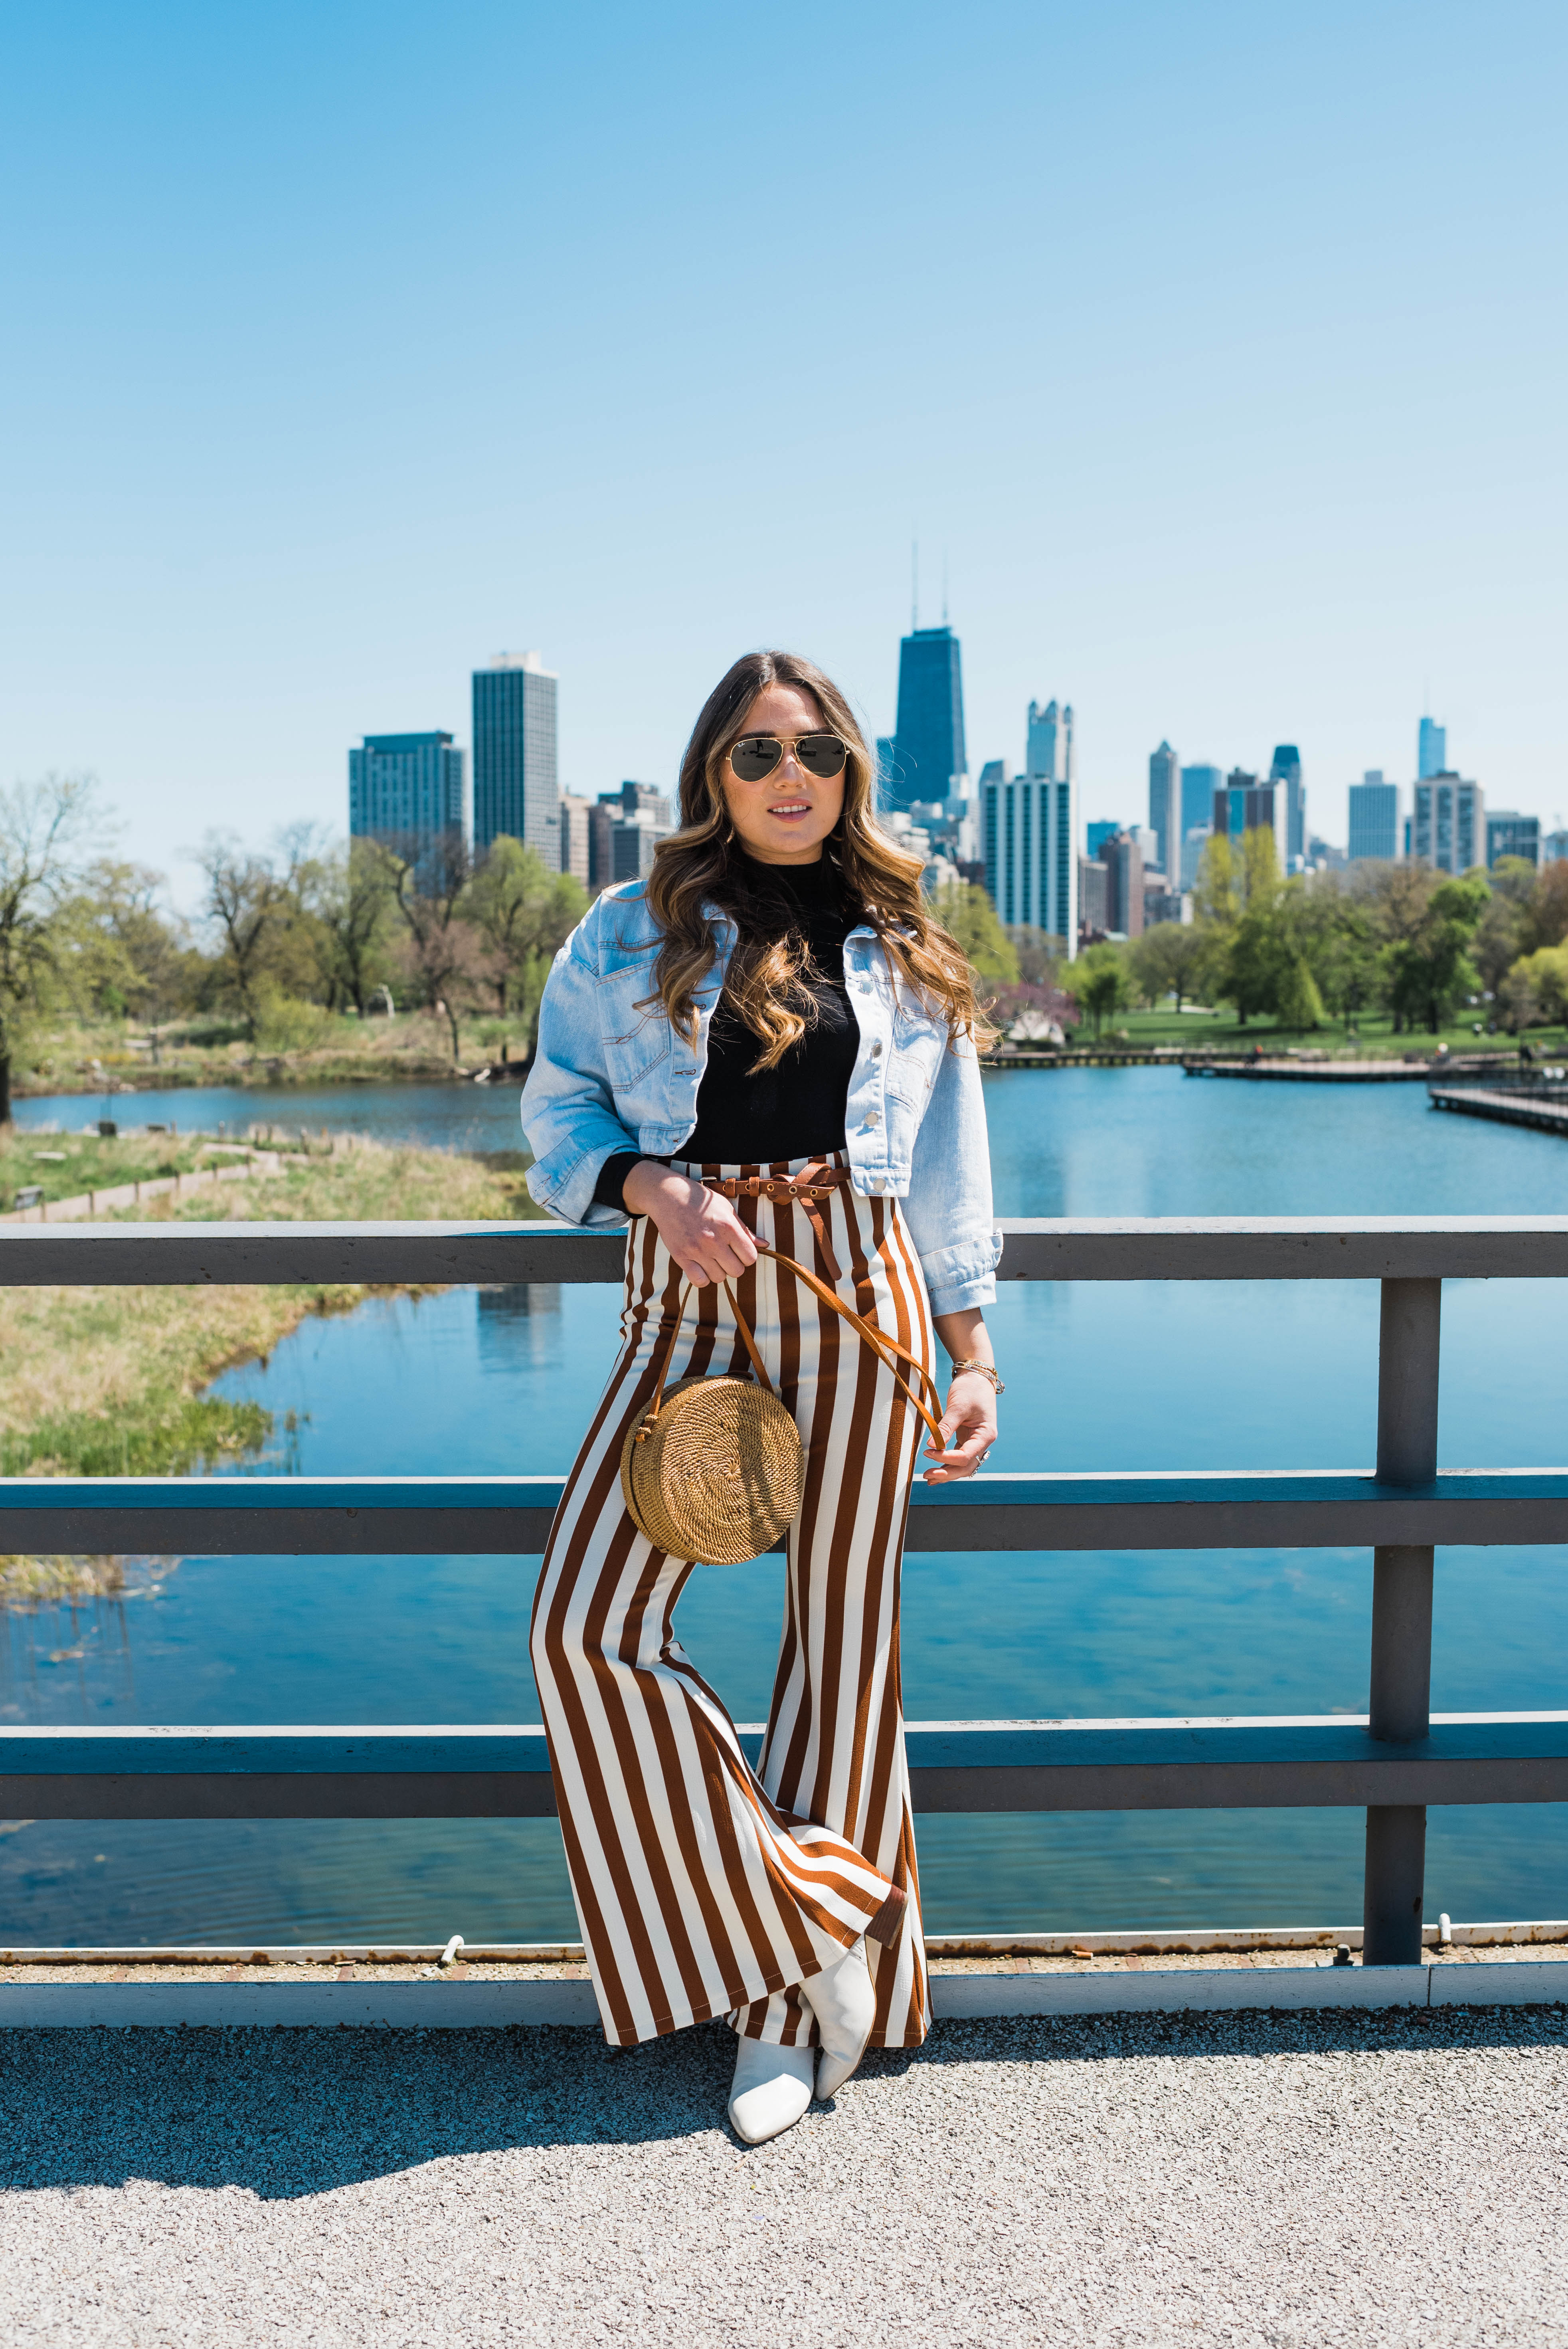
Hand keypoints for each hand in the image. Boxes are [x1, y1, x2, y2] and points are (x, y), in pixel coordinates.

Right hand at [621, 1162, 757, 1285]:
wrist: (670, 1196)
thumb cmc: (701, 1201)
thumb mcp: (727, 1209)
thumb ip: (745, 1230)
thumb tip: (765, 1244)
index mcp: (729, 1227)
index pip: (750, 1257)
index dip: (747, 1257)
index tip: (739, 1251)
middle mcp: (714, 1240)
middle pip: (737, 1271)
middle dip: (734, 1266)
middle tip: (725, 1256)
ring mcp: (697, 1250)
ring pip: (719, 1278)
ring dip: (718, 1272)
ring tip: (712, 1259)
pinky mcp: (681, 1257)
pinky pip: (699, 1281)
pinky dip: (702, 1278)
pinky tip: (701, 1267)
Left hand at [922, 1371, 998, 1483]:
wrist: (976, 1376)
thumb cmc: (970, 1388)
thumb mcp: (958, 1406)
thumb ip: (946, 1427)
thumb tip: (932, 1446)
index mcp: (986, 1434)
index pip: (966, 1455)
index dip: (947, 1458)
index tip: (928, 1452)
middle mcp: (982, 1441)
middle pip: (966, 1466)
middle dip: (947, 1473)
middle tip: (927, 1475)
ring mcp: (975, 1440)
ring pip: (962, 1464)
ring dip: (947, 1472)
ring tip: (929, 1478)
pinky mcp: (966, 1437)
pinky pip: (958, 1455)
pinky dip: (947, 1463)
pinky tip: (935, 1471)